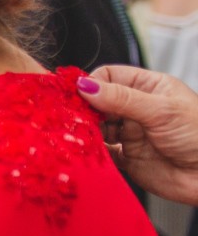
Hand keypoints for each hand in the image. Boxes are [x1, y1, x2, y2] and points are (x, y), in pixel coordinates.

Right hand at [79, 66, 197, 205]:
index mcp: (149, 88)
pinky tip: (89, 152)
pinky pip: (102, 152)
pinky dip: (93, 152)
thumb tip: (84, 85)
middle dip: (85, 109)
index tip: (77, 95)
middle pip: (98, 102)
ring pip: (97, 127)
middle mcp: (137, 109)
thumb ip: (121, 98)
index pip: (109, 77)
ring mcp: (131, 134)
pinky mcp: (128, 158)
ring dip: (87, 131)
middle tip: (75, 118)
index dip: (92, 83)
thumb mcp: (160, 110)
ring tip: (81, 136)